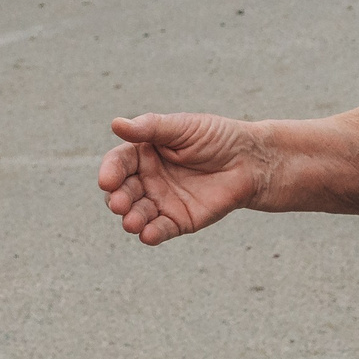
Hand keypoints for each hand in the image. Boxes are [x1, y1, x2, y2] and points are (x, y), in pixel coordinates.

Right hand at [99, 113, 264, 244]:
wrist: (252, 161)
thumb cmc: (217, 137)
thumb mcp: (183, 127)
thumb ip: (150, 128)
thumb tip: (116, 124)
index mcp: (144, 153)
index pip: (119, 163)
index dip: (110, 172)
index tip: (107, 180)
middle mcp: (148, 178)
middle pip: (123, 191)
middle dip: (117, 199)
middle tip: (118, 203)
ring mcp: (162, 201)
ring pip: (137, 214)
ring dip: (131, 219)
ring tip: (131, 222)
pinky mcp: (179, 220)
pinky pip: (160, 230)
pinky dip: (151, 234)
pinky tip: (148, 234)